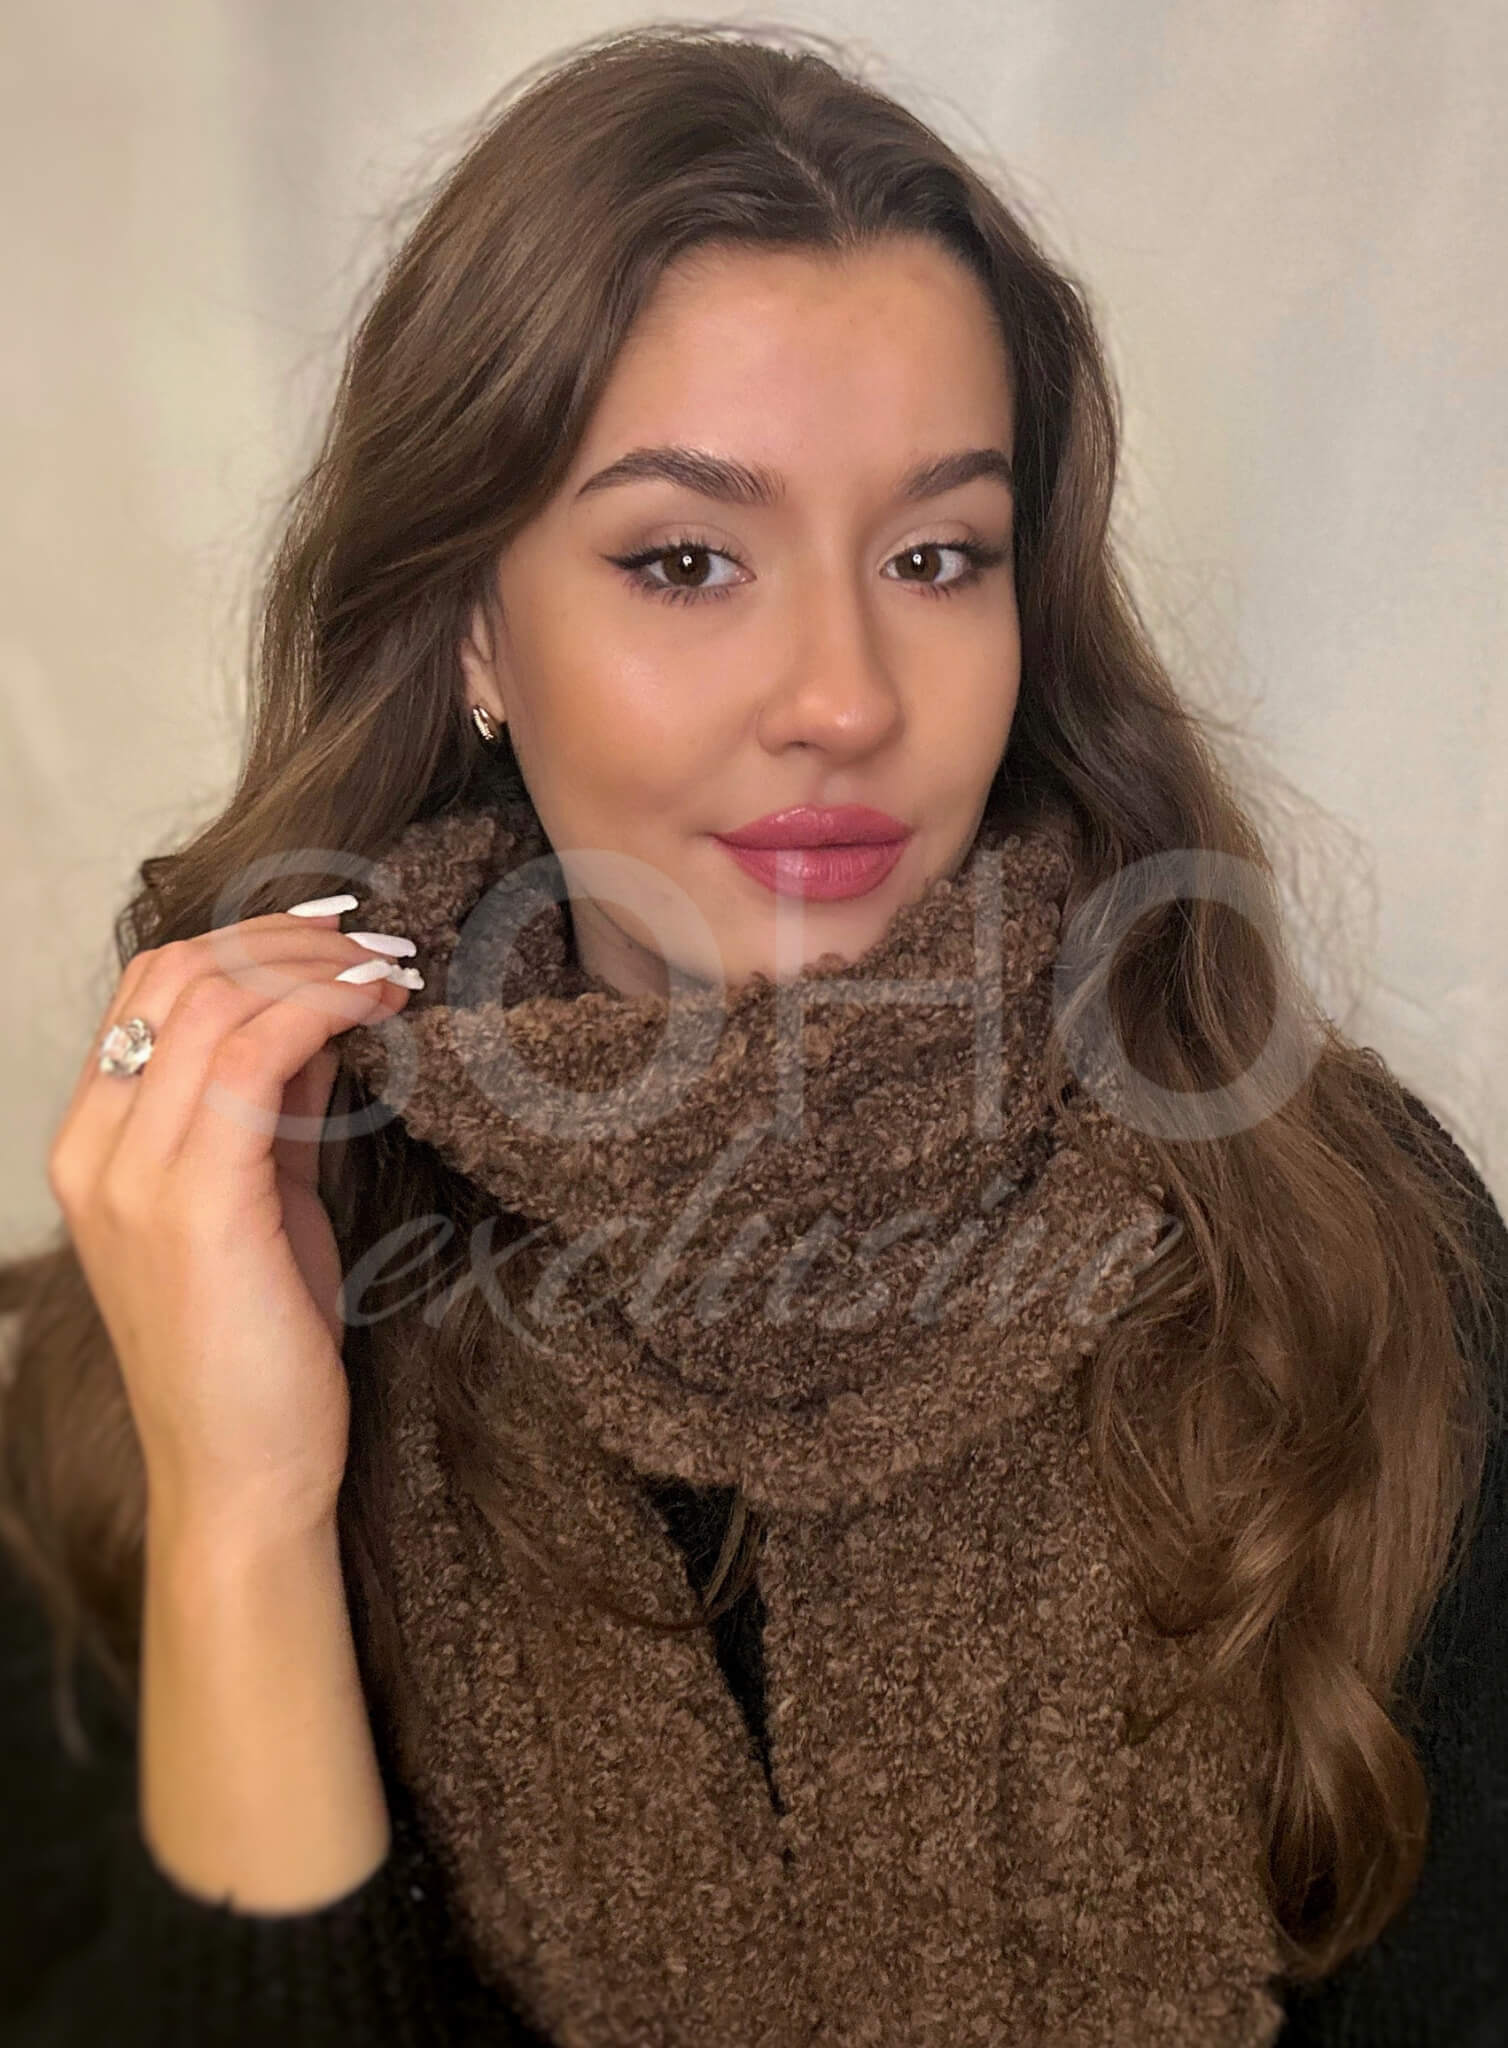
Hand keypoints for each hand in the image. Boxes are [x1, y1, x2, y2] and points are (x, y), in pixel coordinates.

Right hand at [47, 893, 421, 1533]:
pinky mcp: (193, 1203)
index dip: (247, 940)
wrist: (244, 1476)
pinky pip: (252, 1056)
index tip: (336, 933)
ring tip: (394, 971)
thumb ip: (270, 1109)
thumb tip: (319, 1019)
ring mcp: (134, 1175)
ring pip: (214, 999)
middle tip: (377, 942)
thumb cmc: (257, 1348)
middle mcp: (95, 1150)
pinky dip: (325, 1010)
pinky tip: (383, 1010)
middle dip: (285, 940)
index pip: (151, 988)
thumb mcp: (260, 1200)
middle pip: (176, 974)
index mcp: (94, 1145)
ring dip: (317, 968)